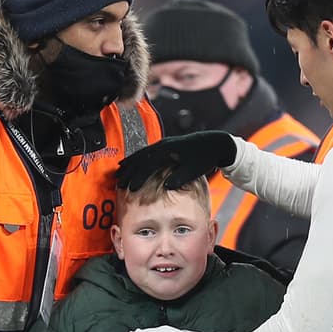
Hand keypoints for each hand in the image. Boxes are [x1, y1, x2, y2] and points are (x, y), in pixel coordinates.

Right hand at [116, 131, 236, 190]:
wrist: (214, 143)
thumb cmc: (205, 157)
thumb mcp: (194, 170)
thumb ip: (180, 178)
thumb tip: (166, 187)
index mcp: (168, 151)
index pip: (148, 165)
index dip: (138, 177)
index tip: (130, 188)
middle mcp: (163, 145)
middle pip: (141, 158)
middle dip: (128, 170)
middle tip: (118, 182)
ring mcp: (163, 143)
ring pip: (142, 153)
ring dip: (129, 163)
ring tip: (118, 172)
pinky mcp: (165, 145)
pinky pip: (146, 151)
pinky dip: (137, 157)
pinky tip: (132, 162)